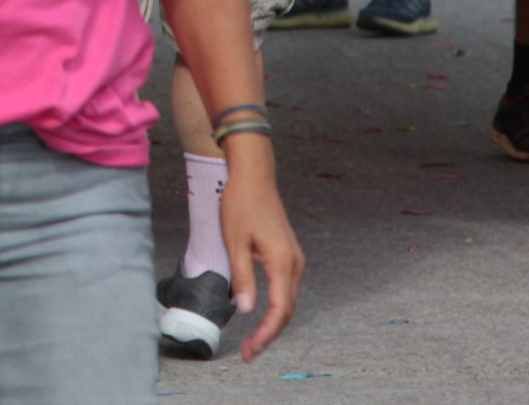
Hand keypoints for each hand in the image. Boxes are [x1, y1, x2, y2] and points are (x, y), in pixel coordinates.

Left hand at [219, 145, 303, 360]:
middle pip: (287, 310)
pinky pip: (286, 288)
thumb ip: (242, 277)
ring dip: (274, 323)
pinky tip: (262, 315)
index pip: (279, 310)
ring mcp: (294, 258)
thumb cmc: (240, 203)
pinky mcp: (288, 254)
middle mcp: (295, 263)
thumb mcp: (234, 241)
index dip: (265, 335)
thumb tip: (246, 310)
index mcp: (282, 262)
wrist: (253, 175)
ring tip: (253, 340)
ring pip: (288, 301)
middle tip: (248, 353)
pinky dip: (277, 307)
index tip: (250, 352)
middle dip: (269, 335)